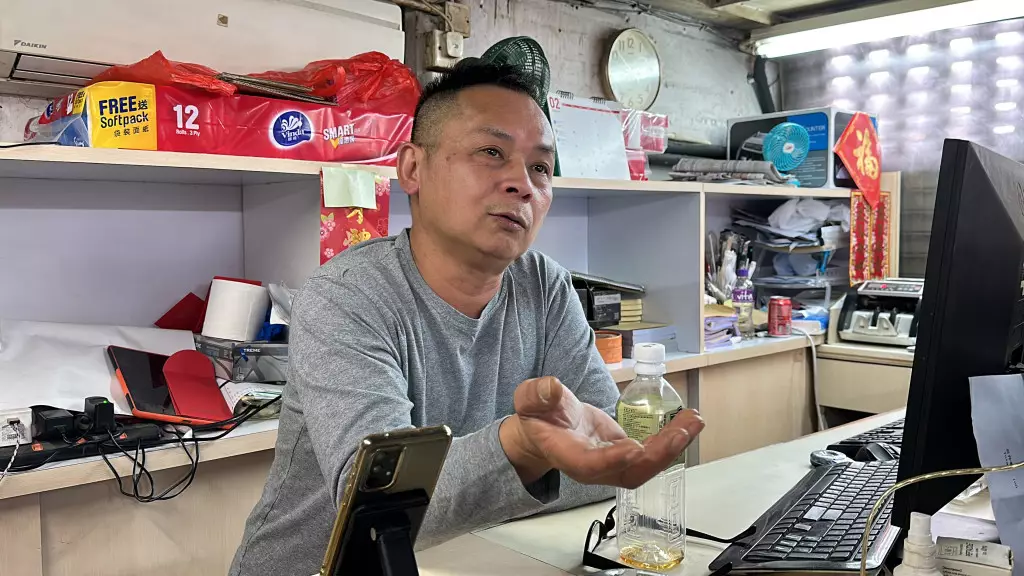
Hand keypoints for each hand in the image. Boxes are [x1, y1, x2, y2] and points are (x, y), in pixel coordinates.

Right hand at [498, 377, 704, 488]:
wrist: (545, 431)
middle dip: (659, 455)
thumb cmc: (538, 417)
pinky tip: (688, 422)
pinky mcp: (626, 456)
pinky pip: (652, 453)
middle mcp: (594, 467)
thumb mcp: (529, 400)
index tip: (635, 446)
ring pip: (646, 465)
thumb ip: (537, 395)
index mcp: (568, 454)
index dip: (613, 459)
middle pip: (630, 472)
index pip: (591, 463)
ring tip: (694, 421)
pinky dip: (672, 439)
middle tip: (681, 432)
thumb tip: (551, 388)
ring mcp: (613, 464)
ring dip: (673, 446)